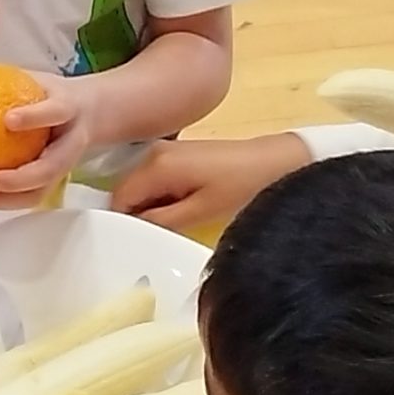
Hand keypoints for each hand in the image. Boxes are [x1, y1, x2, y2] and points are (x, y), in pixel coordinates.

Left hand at [0, 72, 111, 199]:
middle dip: (19, 178)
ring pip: (38, 192)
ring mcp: (62, 167)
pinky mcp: (51, 183)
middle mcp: (69, 143)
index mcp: (67, 108)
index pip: (54, 112)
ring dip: (4, 200)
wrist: (87, 113)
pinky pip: (26, 198)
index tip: (8, 120)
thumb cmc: (50, 94)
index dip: (34, 117)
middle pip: (50, 168)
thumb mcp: (29, 75)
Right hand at [109, 131, 310, 230]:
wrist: (275, 162)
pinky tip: (181, 209)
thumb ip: (160, 220)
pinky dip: (161, 197)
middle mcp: (153, 153)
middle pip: (127, 191)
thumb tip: (131, 230)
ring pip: (141, 187)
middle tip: (155, 237)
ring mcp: (164, 151)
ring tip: (172, 224)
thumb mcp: (199, 212)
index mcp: (155, 165)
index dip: (122, 223)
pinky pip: (155, 180)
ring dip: (150, 207)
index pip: (118, 199)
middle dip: (136, 215)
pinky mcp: (176, 154)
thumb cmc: (240, 188)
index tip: (133, 243)